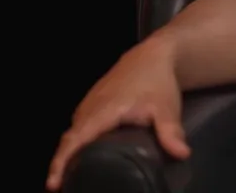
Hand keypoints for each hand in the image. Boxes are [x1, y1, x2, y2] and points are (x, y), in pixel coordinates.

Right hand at [46, 36, 190, 190]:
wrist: (152, 56)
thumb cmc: (157, 82)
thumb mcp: (166, 107)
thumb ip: (170, 132)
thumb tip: (182, 154)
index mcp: (102, 112)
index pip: (74, 140)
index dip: (61, 162)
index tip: (53, 184)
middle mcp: (89, 109)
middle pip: (69, 140)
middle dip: (62, 165)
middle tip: (64, 188)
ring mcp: (88, 104)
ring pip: (73, 134)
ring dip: (69, 155)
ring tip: (72, 178)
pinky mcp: (92, 103)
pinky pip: (78, 127)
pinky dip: (76, 143)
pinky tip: (83, 157)